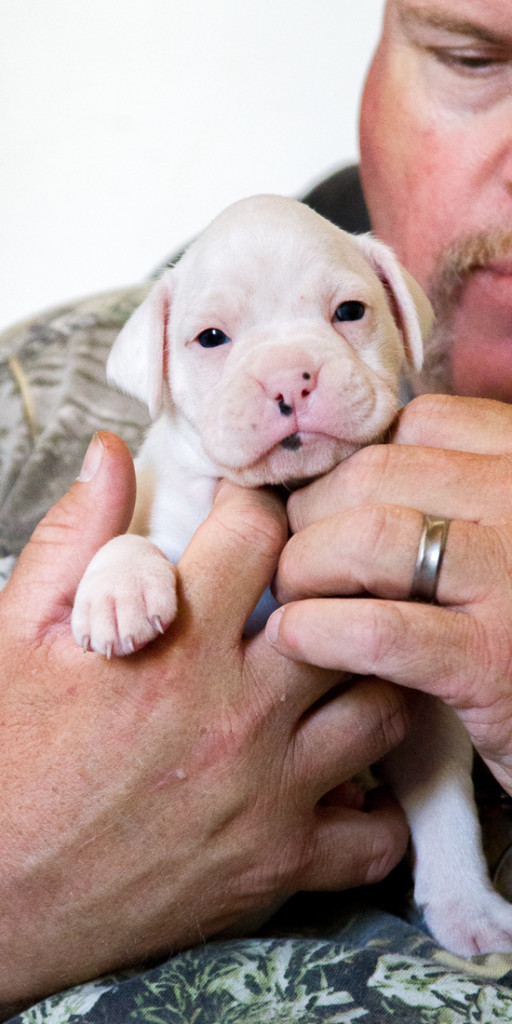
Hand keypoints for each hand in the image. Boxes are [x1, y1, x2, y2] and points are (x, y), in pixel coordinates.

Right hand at [0, 433, 407, 1007]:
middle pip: (342, 613)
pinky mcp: (278, 864)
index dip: (257, 510)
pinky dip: (372, 808)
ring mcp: (269, 793)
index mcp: (175, 645)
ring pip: (381, 709)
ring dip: (365, 682)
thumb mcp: (18, 635)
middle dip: (330, 587)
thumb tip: (112, 453)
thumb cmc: (6, 761)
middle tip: (307, 591)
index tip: (247, 519)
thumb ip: (74, 537)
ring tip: (330, 674)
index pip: (263, 535)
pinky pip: (375, 836)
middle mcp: (238, 713)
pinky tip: (339, 782)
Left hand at [267, 395, 511, 793]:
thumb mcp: (501, 527)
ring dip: (305, 566)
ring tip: (292, 596)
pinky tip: (296, 637)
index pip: (415, 423)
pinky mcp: (490, 661)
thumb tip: (332, 472)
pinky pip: (378, 629)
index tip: (326, 504)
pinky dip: (319, 629)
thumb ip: (448, 486)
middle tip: (292, 556)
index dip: (352, 462)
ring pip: (369, 538)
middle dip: (310, 514)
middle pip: (375, 473)